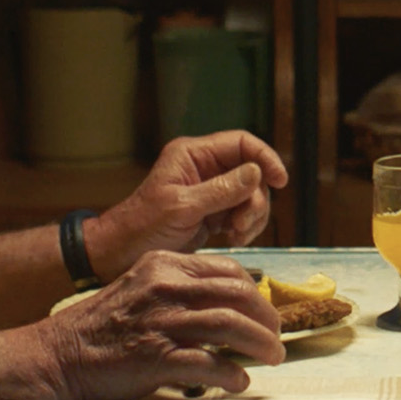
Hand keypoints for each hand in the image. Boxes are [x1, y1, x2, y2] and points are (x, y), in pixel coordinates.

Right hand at [30, 250, 284, 399]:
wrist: (54, 356)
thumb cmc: (98, 328)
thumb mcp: (139, 290)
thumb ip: (178, 291)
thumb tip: (227, 308)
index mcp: (163, 265)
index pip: (227, 270)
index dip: (256, 293)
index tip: (266, 312)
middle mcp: (164, 287)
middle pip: (236, 294)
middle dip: (266, 318)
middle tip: (277, 339)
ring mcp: (159, 321)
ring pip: (229, 324)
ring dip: (259, 343)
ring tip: (273, 358)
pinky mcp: (154, 357)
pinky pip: (207, 363)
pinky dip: (231, 373)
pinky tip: (240, 382)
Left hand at [94, 131, 290, 269]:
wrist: (120, 256)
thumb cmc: (142, 228)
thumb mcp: (181, 208)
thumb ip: (220, 190)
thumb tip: (256, 172)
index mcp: (193, 155)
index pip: (241, 144)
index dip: (265, 158)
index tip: (280, 181)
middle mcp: (204, 168)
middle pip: (252, 173)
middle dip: (255, 199)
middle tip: (242, 225)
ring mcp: (210, 192)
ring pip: (251, 196)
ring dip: (252, 216)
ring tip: (237, 236)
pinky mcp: (213, 214)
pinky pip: (242, 214)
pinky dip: (246, 227)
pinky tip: (234, 239)